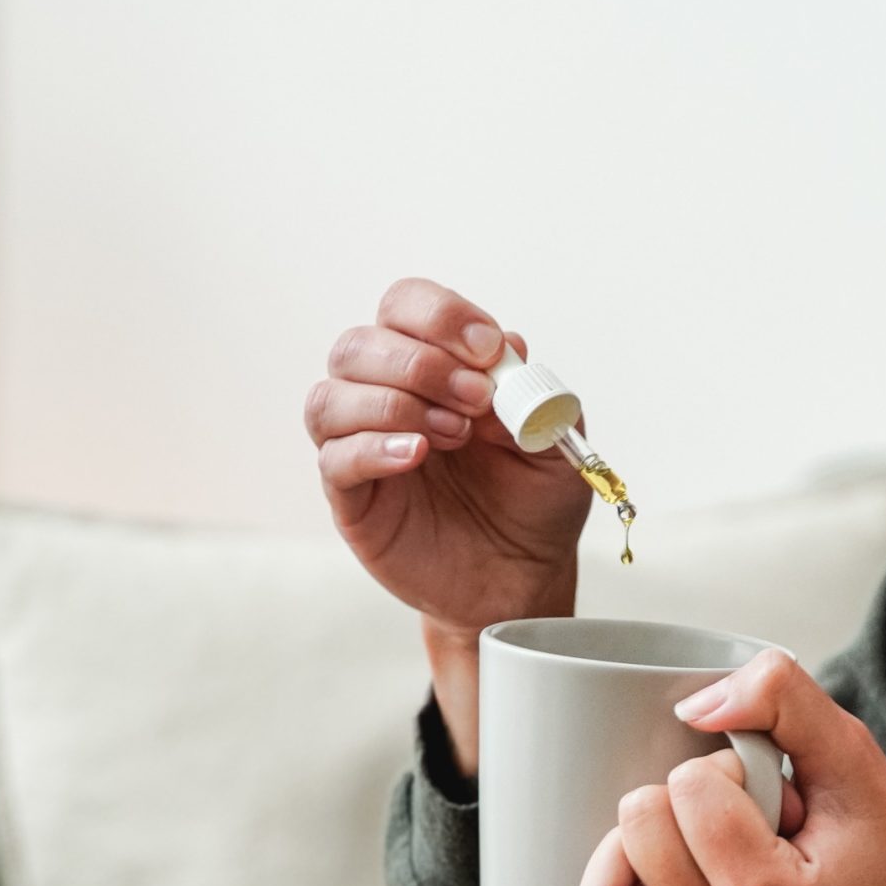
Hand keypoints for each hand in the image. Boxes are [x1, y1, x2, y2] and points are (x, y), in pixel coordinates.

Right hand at [306, 277, 593, 638]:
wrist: (523, 578)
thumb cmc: (532, 502)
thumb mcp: (555, 440)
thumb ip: (534, 391)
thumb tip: (508, 344)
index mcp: (433, 368)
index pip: (404, 307)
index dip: (439, 316)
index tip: (488, 350)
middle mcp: (386, 398)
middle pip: (358, 345)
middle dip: (420, 363)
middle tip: (475, 399)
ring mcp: (361, 447)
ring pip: (330, 397)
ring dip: (395, 403)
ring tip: (455, 434)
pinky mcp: (352, 499)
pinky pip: (334, 459)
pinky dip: (372, 448)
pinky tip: (417, 455)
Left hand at [563, 648, 885, 885]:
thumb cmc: (878, 844)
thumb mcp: (851, 753)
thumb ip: (782, 699)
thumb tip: (692, 706)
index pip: (688, 790)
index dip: (724, 771)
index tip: (770, 798)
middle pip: (633, 837)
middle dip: (678, 806)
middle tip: (735, 829)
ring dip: (626, 863)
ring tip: (687, 861)